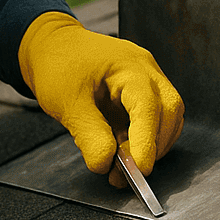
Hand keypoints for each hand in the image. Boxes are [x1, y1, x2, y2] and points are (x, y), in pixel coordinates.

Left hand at [18, 11, 184, 186]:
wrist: (50, 47)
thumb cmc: (58, 65)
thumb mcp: (67, 103)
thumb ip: (89, 135)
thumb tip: (107, 164)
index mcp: (129, 65)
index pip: (149, 106)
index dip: (147, 140)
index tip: (140, 168)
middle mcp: (145, 70)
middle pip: (169, 111)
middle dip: (153, 146)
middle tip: (127, 173)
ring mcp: (146, 80)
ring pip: (167, 118)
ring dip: (151, 146)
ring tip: (122, 167)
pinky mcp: (140, 93)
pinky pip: (153, 119)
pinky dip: (143, 140)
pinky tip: (123, 153)